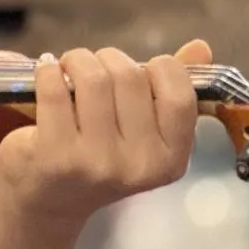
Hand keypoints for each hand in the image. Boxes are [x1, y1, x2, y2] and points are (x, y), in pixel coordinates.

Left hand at [0, 40, 208, 231]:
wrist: (49, 201)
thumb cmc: (100, 156)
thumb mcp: (142, 131)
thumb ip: (172, 89)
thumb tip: (200, 47)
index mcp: (171, 158)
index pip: (180, 94)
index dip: (159, 68)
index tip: (137, 71)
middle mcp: (139, 165)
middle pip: (130, 76)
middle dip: (108, 59)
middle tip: (93, 69)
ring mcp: (97, 162)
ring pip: (93, 78)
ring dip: (77, 60)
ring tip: (68, 68)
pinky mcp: (55, 156)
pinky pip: (54, 88)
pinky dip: (47, 71)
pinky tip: (47, 75)